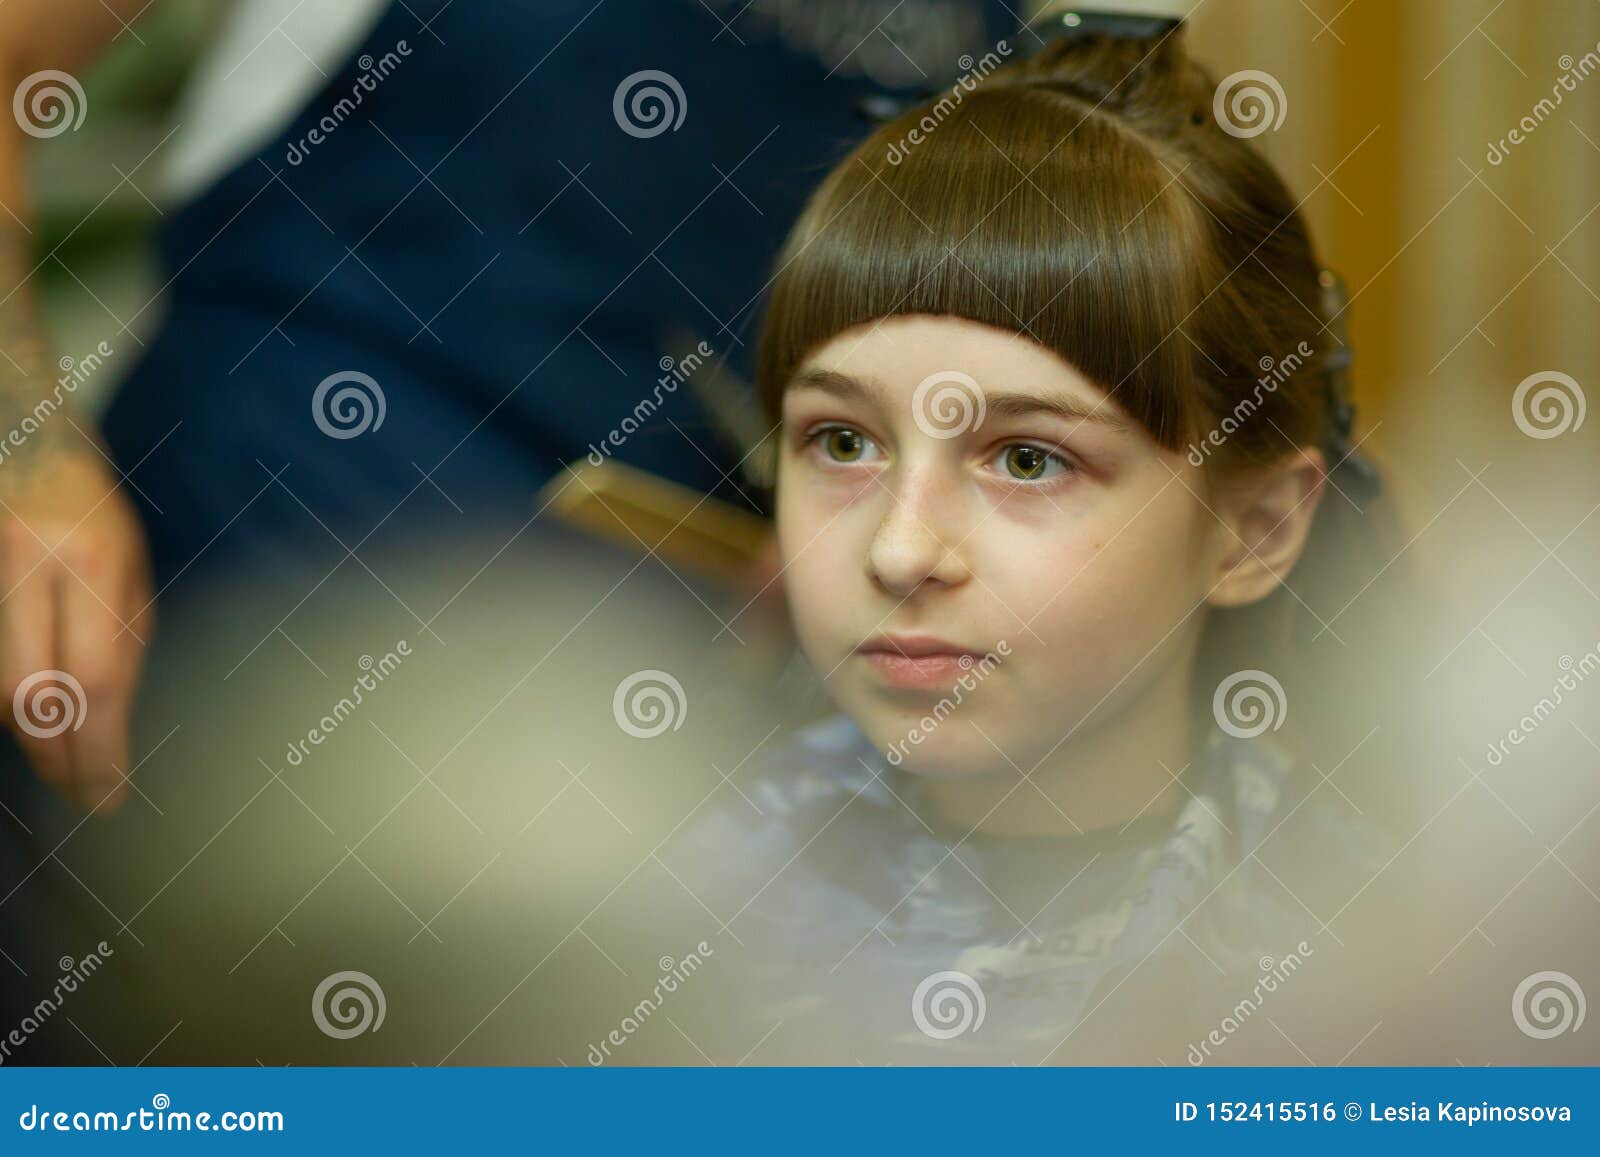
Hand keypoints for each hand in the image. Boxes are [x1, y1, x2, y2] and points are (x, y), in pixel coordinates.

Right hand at [0, 442, 153, 812]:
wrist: (23, 436)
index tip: (111, 796)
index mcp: (97, 562)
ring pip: (3, 688)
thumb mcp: (129, 562)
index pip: (98, 679)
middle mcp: (39, 566)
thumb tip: (118, 717)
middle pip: (35, 695)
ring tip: (63, 766)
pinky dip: (11, 702)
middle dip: (59, 759)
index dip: (100, 748)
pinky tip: (32, 721)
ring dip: (33, 736)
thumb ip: (123, 633)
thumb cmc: (88, 504)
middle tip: (83, 797)